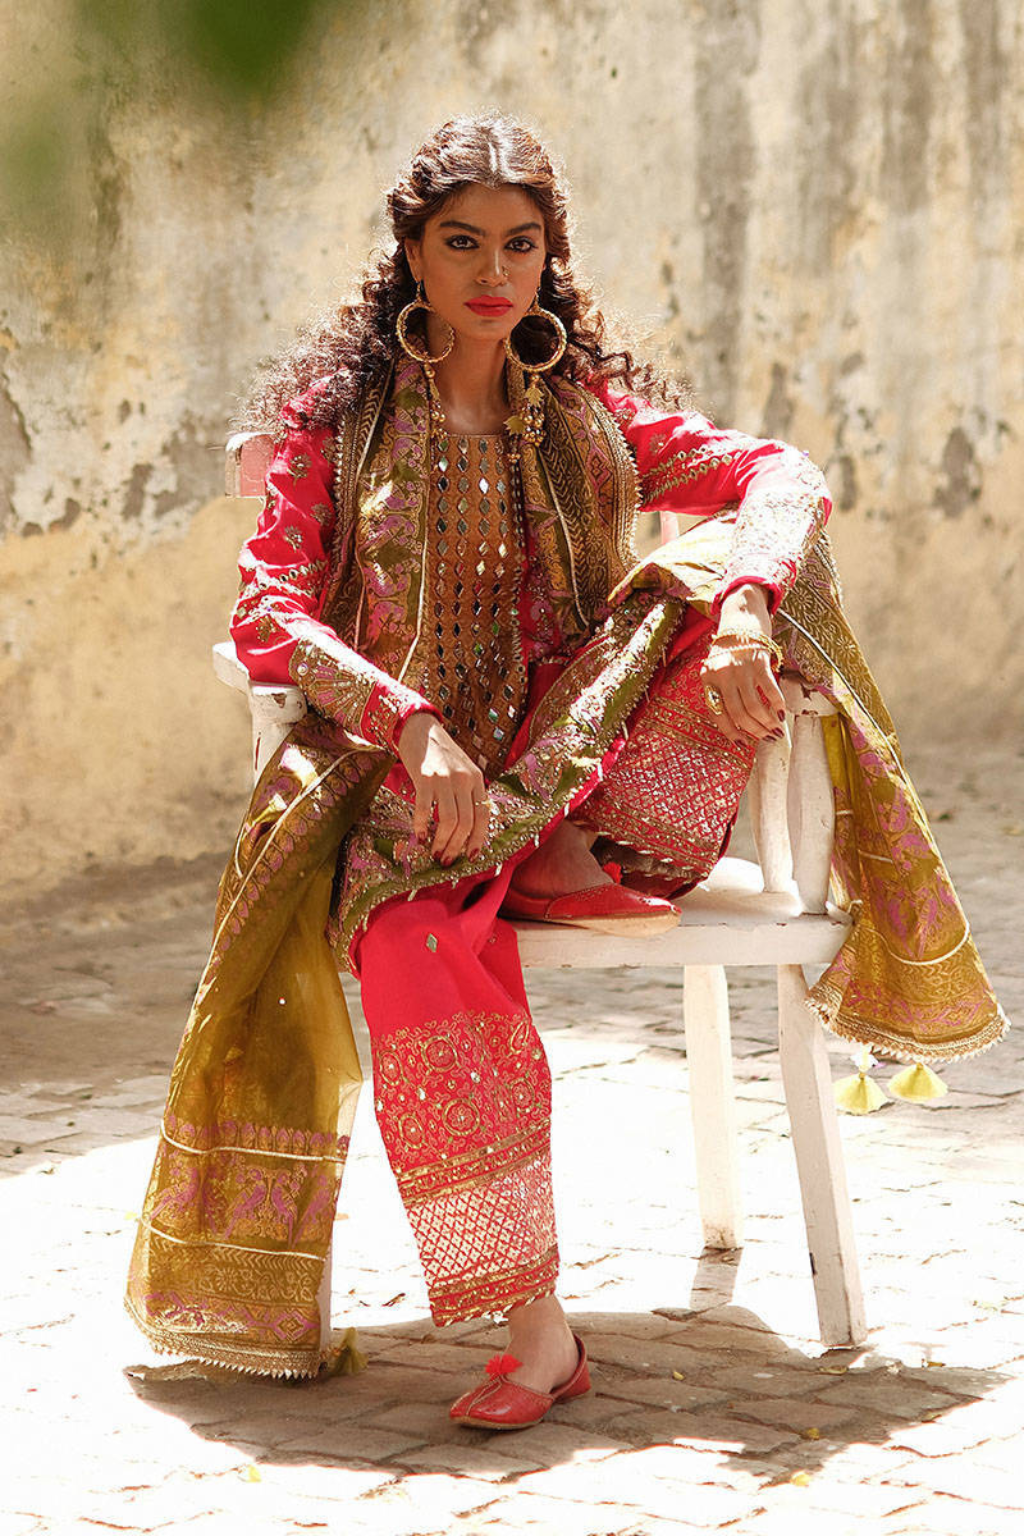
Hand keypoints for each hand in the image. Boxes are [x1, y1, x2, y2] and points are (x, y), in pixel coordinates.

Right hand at [396, 711, 490, 863]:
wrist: (419, 729)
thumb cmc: (441, 754)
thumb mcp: (462, 770)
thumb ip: (467, 793)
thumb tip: (466, 829)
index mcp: (477, 778)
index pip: (483, 815)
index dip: (478, 839)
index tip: (470, 856)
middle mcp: (463, 779)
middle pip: (466, 822)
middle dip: (457, 847)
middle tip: (446, 860)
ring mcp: (444, 778)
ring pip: (448, 820)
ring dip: (442, 842)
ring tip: (434, 853)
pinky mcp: (424, 778)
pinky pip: (424, 809)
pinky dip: (422, 827)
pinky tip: (420, 836)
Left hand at [701, 584, 785, 745]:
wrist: (741, 614)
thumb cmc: (731, 647)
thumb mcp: (719, 668)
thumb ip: (722, 690)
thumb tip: (739, 724)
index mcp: (708, 678)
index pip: (717, 714)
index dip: (731, 732)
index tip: (743, 744)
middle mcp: (721, 674)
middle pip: (738, 713)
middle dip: (754, 731)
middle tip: (767, 738)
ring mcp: (740, 667)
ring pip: (753, 706)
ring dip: (767, 722)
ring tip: (776, 729)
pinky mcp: (758, 659)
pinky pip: (769, 689)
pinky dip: (777, 704)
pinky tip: (781, 712)